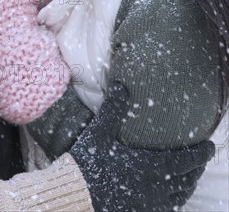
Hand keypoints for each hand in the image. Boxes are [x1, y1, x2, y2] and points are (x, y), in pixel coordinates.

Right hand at [70, 84, 214, 210]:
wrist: (75, 193)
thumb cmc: (88, 162)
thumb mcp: (100, 132)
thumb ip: (113, 109)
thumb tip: (120, 85)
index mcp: (148, 167)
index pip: (184, 161)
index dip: (199, 154)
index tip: (209, 146)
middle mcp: (153, 188)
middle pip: (186, 180)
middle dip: (196, 169)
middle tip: (201, 160)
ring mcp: (147, 204)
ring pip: (178, 197)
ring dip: (188, 185)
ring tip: (190, 177)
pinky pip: (166, 209)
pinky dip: (174, 200)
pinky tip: (169, 196)